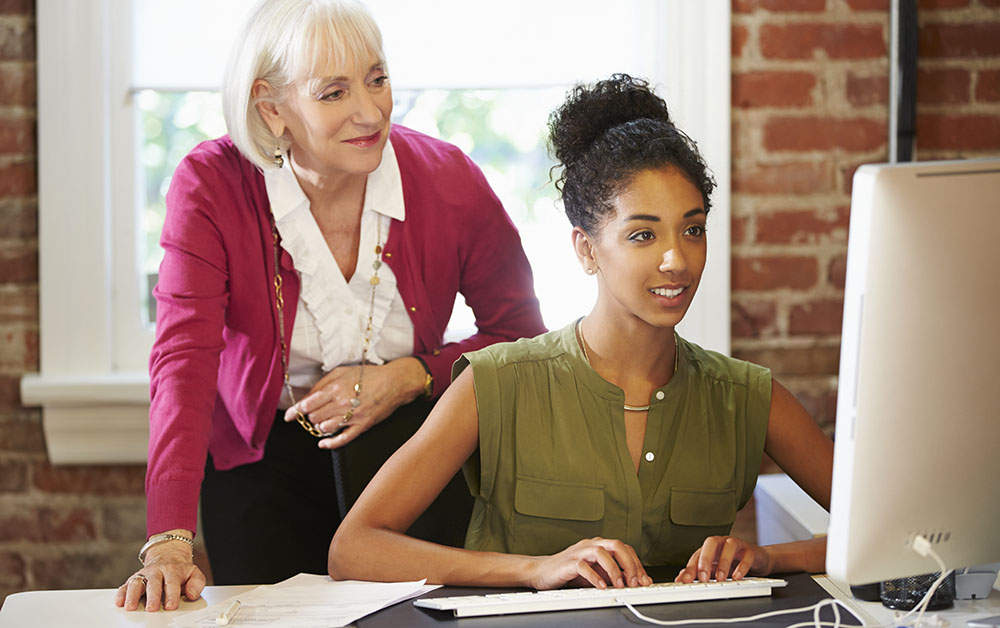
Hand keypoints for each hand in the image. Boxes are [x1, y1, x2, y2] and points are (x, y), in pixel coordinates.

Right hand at [113, 539, 204, 611]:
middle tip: (151, 609)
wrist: (168, 555)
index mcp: (172, 570)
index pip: (172, 583)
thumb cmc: (180, 570)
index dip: (172, 595)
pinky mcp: (134, 579)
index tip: (171, 606)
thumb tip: (191, 594)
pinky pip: (125, 585)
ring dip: (132, 595)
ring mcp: (144, 575)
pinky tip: (119, 602)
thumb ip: (197, 583)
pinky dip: (121, 593)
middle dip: (152, 597)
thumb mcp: (194, 573)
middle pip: (153, 583)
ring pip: (137, 583)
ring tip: (130, 607)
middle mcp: (156, 571)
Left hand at [283, 357, 426, 448]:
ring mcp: (353, 416)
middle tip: (313, 414)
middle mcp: (342, 403)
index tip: (288, 417)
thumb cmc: (369, 375)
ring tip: (323, 421)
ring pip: (325, 428)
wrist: (394, 382)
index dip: (296, 411)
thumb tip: (308, 396)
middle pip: (315, 417)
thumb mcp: (343, 371)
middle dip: (310, 417)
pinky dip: (330, 443)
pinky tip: (323, 443)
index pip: (308, 403)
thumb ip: (323, 383)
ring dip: (320, 426)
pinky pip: (343, 439)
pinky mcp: (362, 425)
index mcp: (336, 388)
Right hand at [527, 537, 652, 590]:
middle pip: (616, 545)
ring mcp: (579, 552)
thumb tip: (635, 583)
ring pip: (601, 552)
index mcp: (599, 545)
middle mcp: (591, 545)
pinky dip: (594, 577)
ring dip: (614, 570)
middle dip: (629, 564)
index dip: (636, 564)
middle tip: (635, 582)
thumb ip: (613, 575)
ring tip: (620, 585)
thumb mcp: (596, 573)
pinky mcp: (568, 562)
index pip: (624, 549)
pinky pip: (583, 566)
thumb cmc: (569, 572)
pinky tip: (601, 587)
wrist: (542, 571)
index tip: (644, 580)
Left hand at [675, 536, 773, 582]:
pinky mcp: (751, 550)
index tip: (685, 581)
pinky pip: (747, 555)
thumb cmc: (732, 561)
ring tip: (720, 579)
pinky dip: (742, 566)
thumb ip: (697, 572)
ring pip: (729, 546)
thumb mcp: (714, 568)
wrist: (755, 558)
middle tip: (703, 577)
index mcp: (710, 548)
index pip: (697, 554)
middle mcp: (722, 543)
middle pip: (711, 543)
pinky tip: (737, 577)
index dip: (690, 567)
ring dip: (723, 562)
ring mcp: (737, 544)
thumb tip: (680, 578)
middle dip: (705, 560)